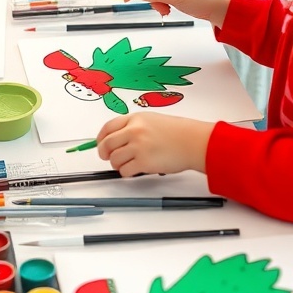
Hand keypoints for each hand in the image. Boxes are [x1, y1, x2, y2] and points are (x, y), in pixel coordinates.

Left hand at [97, 113, 212, 175]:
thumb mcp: (151, 120)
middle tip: (108, 158)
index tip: (100, 145)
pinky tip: (135, 170)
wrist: (193, 141)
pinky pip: (124, 171)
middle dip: (105, 153)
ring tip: (129, 164)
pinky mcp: (143, 162)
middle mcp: (134, 131)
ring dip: (118, 164)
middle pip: (106, 144)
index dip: (100, 138)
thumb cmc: (177, 132)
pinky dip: (127, 173)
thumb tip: (116, 139)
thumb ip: (133, 127)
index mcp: (135, 119)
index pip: (107, 127)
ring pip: (114, 159)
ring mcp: (138, 146)